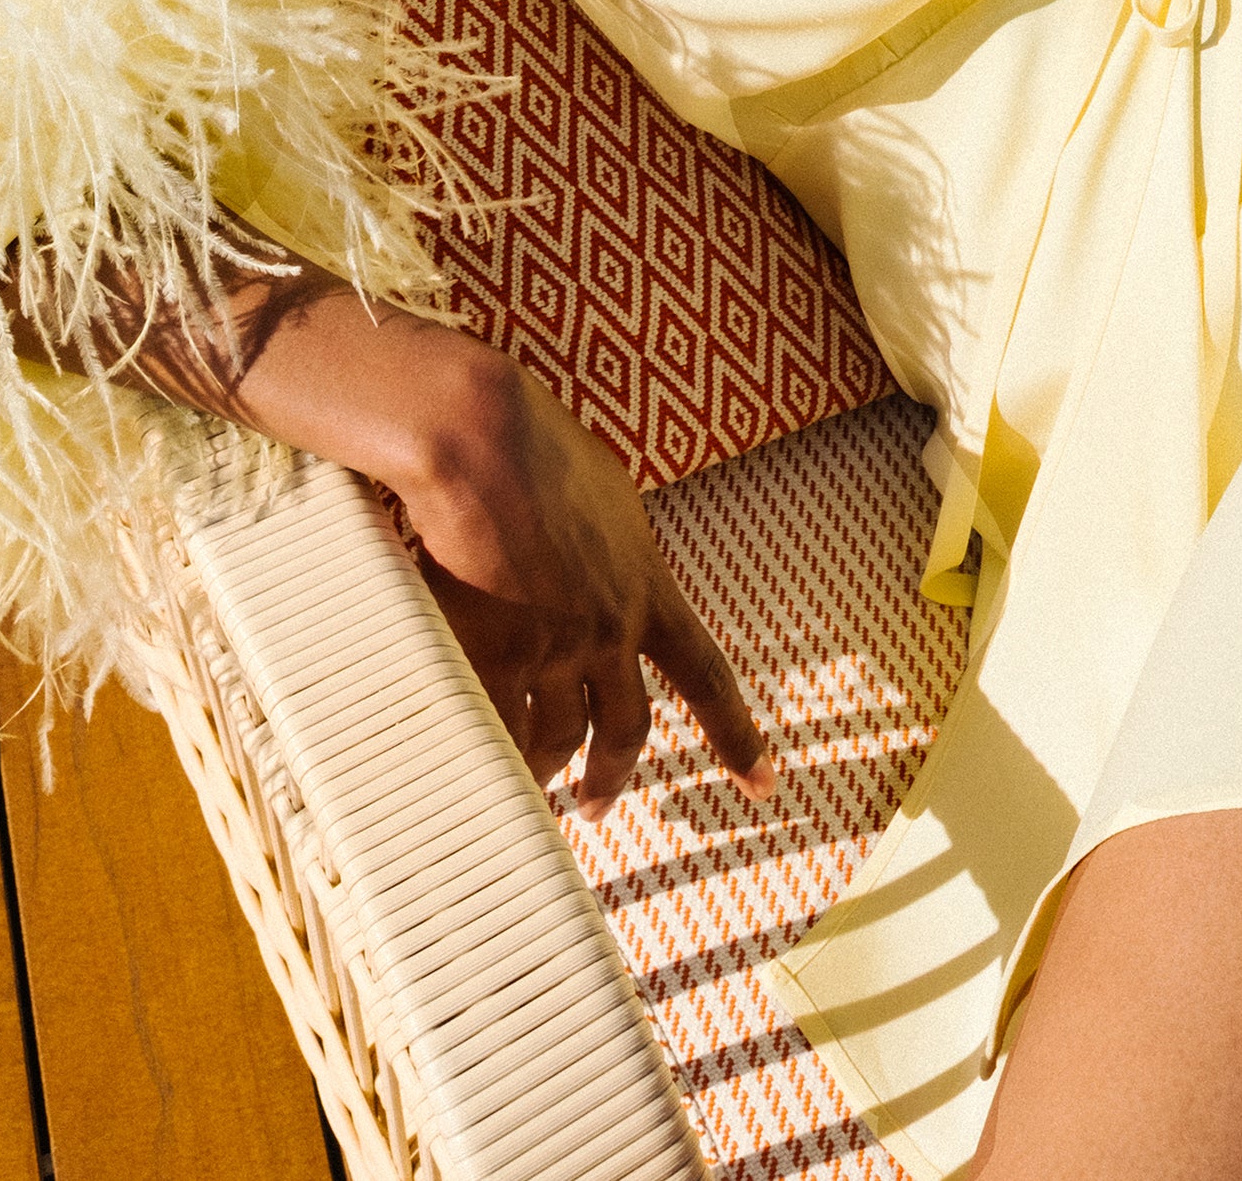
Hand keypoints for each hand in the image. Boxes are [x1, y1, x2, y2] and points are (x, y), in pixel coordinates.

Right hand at [397, 345, 775, 819]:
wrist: (480, 433)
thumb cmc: (532, 439)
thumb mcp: (604, 491)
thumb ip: (612, 543)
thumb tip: (603, 559)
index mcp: (648, 583)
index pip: (707, 674)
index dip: (738, 735)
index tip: (765, 783)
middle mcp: (614, 626)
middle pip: (627, 728)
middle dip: (613, 776)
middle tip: (597, 808)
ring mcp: (557, 645)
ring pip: (558, 738)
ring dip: (544, 772)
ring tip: (526, 790)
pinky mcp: (497, 653)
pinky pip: (499, 731)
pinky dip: (492, 758)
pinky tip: (477, 773)